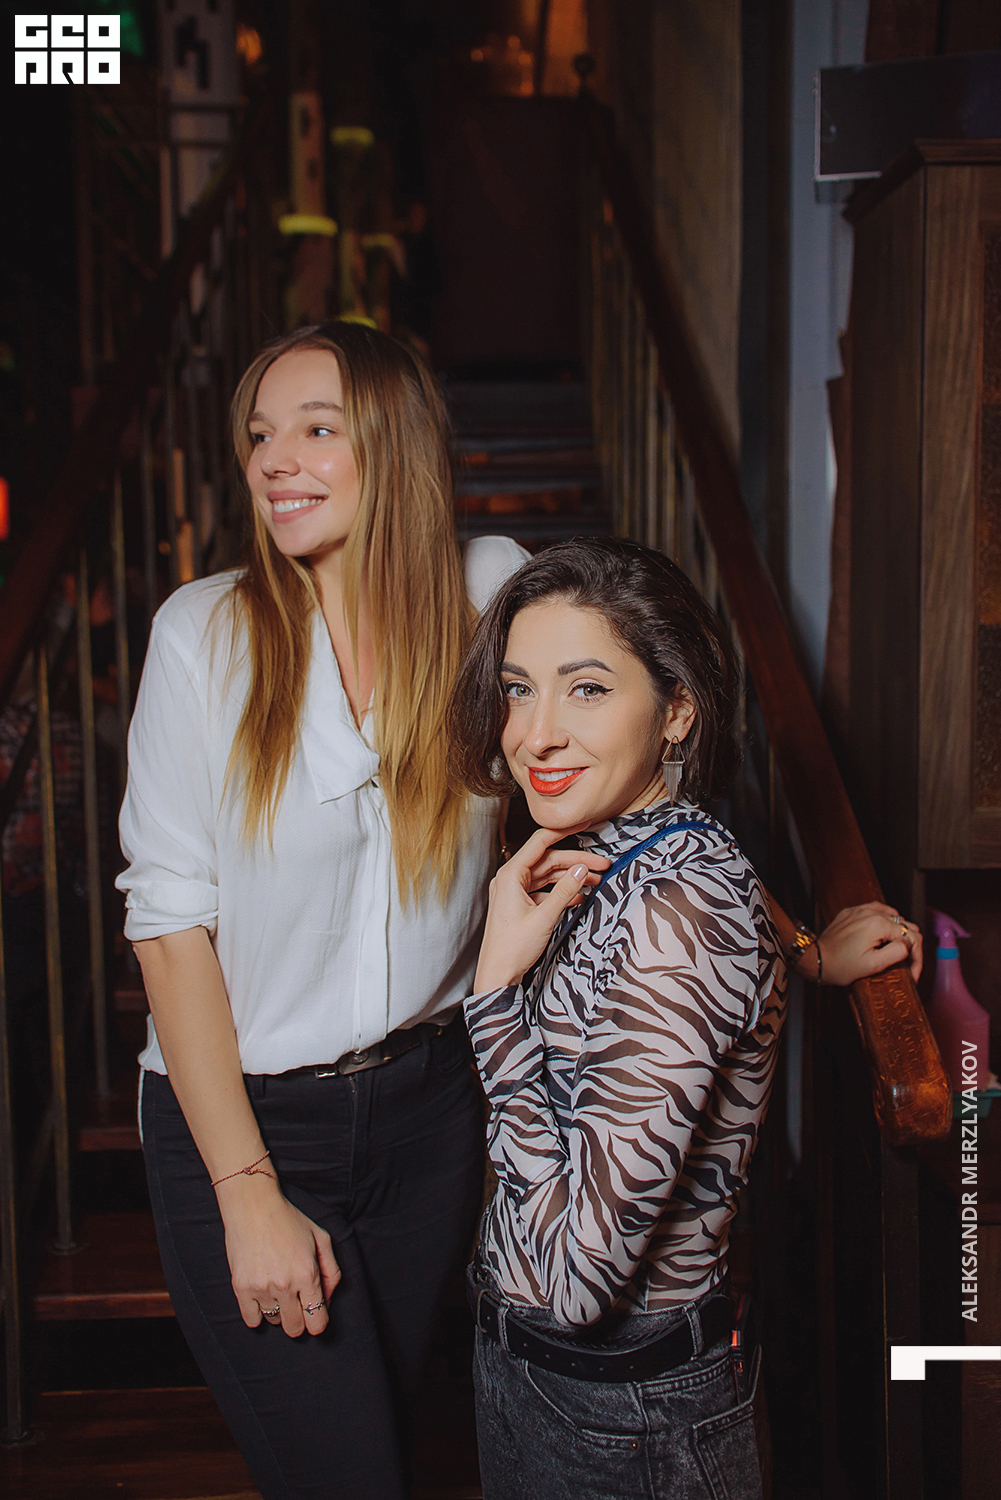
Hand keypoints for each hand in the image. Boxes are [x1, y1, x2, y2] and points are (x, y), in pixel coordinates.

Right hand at [216, 1174, 340, 1337]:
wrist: (253, 1205)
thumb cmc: (288, 1219)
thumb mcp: (320, 1238)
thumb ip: (331, 1271)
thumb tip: (328, 1299)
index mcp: (307, 1273)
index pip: (317, 1321)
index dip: (318, 1322)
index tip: (315, 1317)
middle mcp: (285, 1284)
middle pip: (295, 1328)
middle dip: (299, 1320)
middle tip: (296, 1303)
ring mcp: (261, 1287)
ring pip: (275, 1322)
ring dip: (279, 1311)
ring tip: (277, 1288)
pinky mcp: (241, 1287)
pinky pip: (252, 1320)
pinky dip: (258, 1314)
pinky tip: (262, 1297)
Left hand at [473, 827, 609, 991]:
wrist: (497, 976)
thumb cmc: (512, 949)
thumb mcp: (544, 917)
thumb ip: (565, 891)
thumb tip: (582, 870)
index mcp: (510, 875)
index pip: (540, 843)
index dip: (564, 832)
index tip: (584, 824)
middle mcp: (510, 880)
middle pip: (548, 861)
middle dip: (576, 862)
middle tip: (603, 866)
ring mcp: (514, 892)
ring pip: (548, 876)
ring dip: (571, 878)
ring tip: (597, 882)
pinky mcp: (520, 905)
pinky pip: (544, 891)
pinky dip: (562, 892)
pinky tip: (579, 896)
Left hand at [814, 903, 922, 986]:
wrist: (816, 959)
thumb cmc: (841, 965)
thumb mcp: (873, 965)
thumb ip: (897, 953)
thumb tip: (908, 944)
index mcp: (879, 924)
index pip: (912, 937)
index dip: (916, 958)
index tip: (913, 974)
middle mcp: (872, 912)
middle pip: (906, 925)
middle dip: (911, 945)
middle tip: (909, 964)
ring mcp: (862, 909)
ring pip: (895, 916)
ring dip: (900, 933)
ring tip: (898, 951)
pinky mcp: (853, 912)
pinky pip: (878, 911)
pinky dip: (886, 922)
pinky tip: (885, 934)